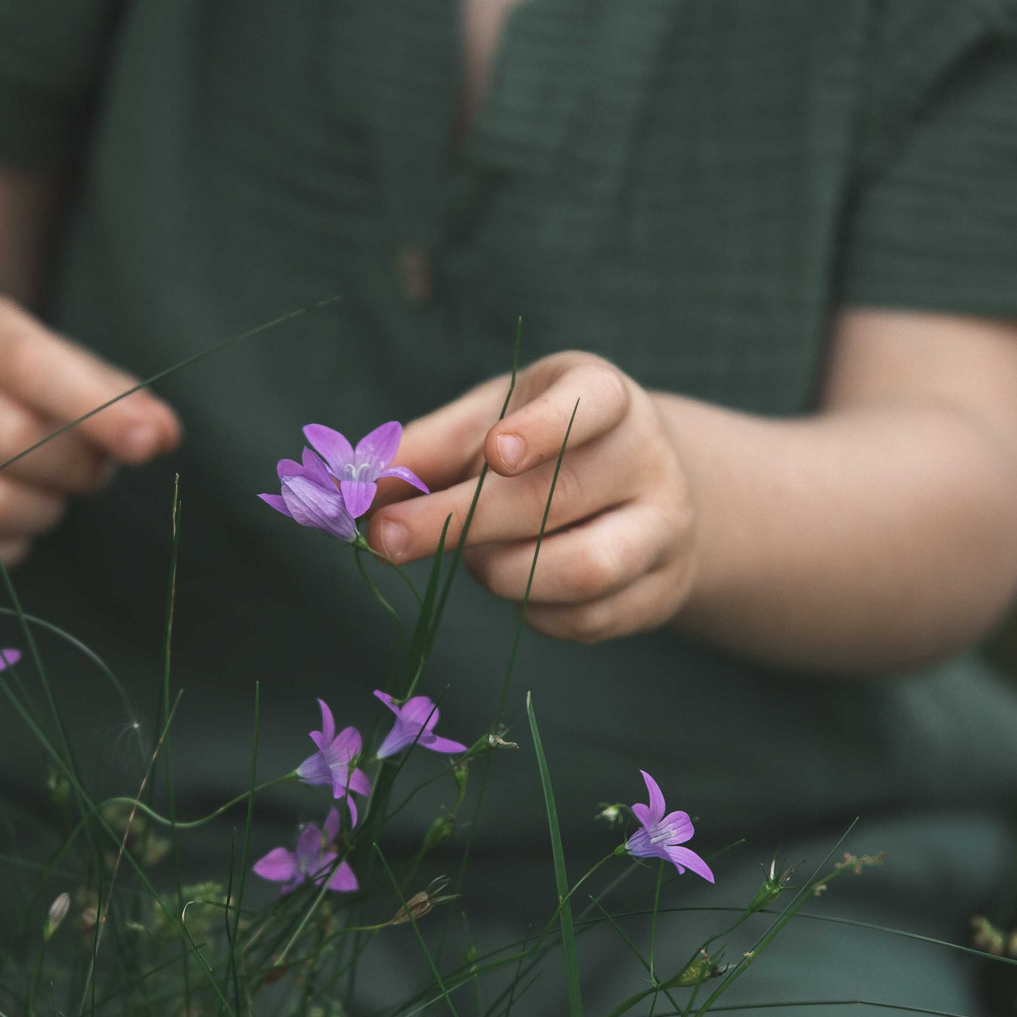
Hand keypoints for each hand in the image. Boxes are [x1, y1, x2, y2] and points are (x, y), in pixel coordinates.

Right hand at [0, 292, 177, 575]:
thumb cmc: (14, 390)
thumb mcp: (66, 371)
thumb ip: (119, 399)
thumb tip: (164, 434)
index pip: (22, 360)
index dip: (91, 405)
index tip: (150, 441)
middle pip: (5, 434)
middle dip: (73, 465)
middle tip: (95, 471)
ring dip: (41, 511)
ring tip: (51, 498)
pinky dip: (1, 551)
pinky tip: (17, 532)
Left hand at [368, 352, 697, 642]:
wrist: (641, 492)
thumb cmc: (547, 449)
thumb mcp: (492, 423)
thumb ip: (428, 449)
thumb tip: (353, 487)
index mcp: (607, 397)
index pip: (592, 403)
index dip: (545, 428)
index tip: (496, 453)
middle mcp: (648, 459)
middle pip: (560, 497)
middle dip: (464, 521)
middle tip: (386, 537)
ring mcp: (663, 529)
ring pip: (583, 569)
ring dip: (502, 573)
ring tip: (473, 561)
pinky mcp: (660, 591)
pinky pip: (586, 619)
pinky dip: (531, 611)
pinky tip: (515, 584)